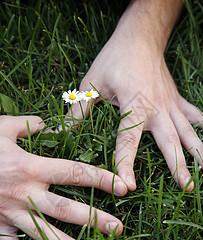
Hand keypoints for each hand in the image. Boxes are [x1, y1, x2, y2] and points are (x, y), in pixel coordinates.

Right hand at [0, 115, 126, 239]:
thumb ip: (28, 125)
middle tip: (117, 229)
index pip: (75, 173)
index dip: (101, 179)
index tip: (122, 187)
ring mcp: (9, 214)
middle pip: (65, 209)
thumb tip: (46, 124)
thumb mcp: (2, 127)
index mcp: (30, 167)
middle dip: (93, 220)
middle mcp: (24, 193)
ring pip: (44, 235)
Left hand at [67, 31, 202, 190]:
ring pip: (187, 132)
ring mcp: (170, 104)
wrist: (140, 37)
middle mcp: (156, 108)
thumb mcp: (92, 83)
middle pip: (168, 141)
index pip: (128, 141)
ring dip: (197, 152)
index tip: (127, 186)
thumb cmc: (114, 58)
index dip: (126, 164)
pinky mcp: (177, 99)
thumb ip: (78, 110)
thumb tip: (58, 132)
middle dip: (178, 166)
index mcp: (134, 105)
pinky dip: (201, 129)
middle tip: (185, 188)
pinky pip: (194, 116)